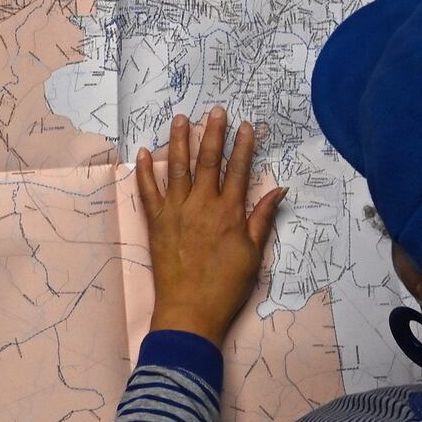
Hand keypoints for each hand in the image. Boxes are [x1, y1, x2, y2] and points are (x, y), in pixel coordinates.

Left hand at [136, 106, 287, 348]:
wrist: (190, 311)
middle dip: (213, 133)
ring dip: (179, 141)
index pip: (238, 170)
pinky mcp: (156, 223)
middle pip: (207, 161)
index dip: (243, 146)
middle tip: (215, 110)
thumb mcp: (253, 255)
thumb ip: (262, 219)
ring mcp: (176, 212)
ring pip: (177, 168)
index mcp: (229, 213)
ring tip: (180, 118)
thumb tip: (278, 190)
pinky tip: (144, 153)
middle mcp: (202, 206)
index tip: (246, 125)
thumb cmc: (226, 287)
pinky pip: (148, 192)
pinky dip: (145, 171)